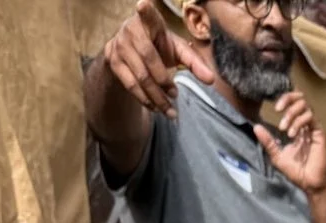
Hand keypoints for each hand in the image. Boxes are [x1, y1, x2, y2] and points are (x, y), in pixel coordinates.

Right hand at [101, 0, 214, 118]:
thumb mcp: (176, 50)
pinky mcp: (113, 61)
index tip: (143, 4)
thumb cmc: (157, 47)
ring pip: (140, 76)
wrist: (127, 53)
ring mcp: (120, 45)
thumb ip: (193, 62)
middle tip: (175, 94)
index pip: (148, 15)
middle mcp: (132, 30)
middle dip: (163, 80)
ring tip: (169, 110)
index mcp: (151, 21)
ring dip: (156, 96)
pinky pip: (130, 85)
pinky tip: (155, 107)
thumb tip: (212, 80)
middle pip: (149, 58)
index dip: (146, 11)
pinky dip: (144, 99)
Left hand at [255, 92, 325, 195]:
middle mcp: (307, 125)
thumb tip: (256, 127)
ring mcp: (314, 128)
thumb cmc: (296, 171)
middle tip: (278, 110)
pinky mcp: (320, 133)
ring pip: (305, 105)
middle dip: (288, 100)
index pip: (293, 104)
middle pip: (301, 98)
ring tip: (284, 129)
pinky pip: (310, 117)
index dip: (285, 99)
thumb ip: (268, 141)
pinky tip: (292, 135)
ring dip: (292, 114)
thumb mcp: (277, 155)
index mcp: (298, 127)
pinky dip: (299, 122)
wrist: (309, 183)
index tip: (276, 108)